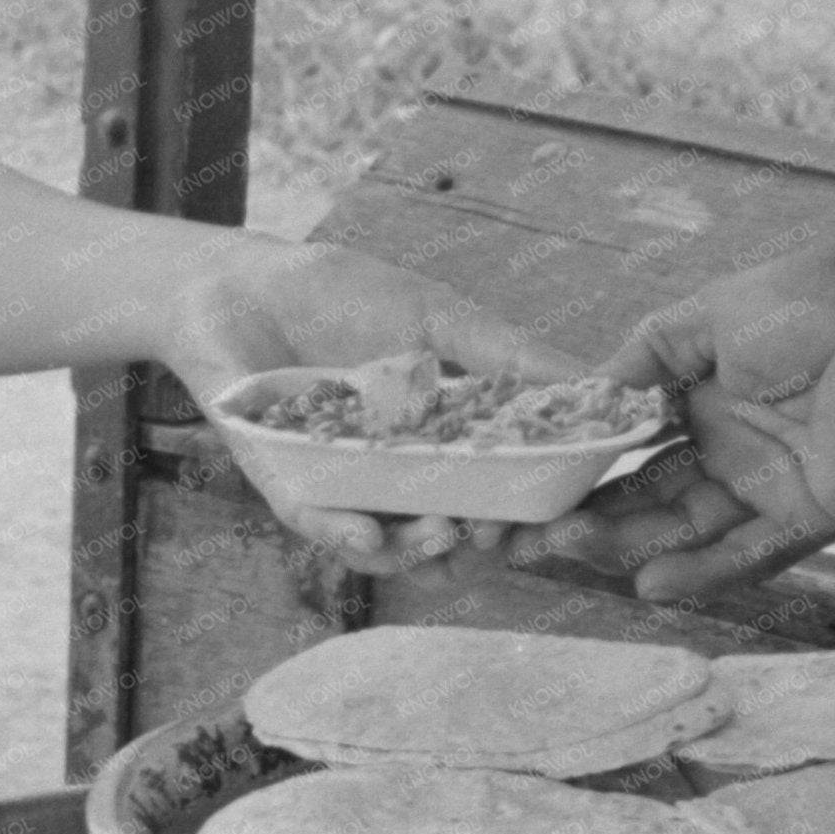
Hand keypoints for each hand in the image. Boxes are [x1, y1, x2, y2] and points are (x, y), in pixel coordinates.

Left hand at [159, 239, 586, 576]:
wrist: (239, 281)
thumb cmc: (340, 295)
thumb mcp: (439, 318)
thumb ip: (508, 353)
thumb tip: (595, 383)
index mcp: (441, 441)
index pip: (498, 494)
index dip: (533, 516)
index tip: (565, 517)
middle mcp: (395, 475)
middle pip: (450, 537)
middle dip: (483, 547)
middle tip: (506, 535)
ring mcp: (340, 484)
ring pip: (388, 548)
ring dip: (422, 552)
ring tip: (448, 534)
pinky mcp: (283, 482)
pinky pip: (316, 524)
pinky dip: (344, 536)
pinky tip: (368, 534)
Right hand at [520, 242, 834, 601]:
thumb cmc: (805, 302)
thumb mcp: (700, 320)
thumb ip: (639, 362)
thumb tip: (578, 400)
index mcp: (705, 399)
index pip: (630, 449)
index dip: (579, 471)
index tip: (521, 491)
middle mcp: (733, 448)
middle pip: (649, 497)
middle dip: (588, 519)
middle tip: (523, 538)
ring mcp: (772, 486)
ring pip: (688, 528)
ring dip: (629, 543)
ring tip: (567, 547)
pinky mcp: (814, 515)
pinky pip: (752, 552)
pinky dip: (703, 571)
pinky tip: (649, 583)